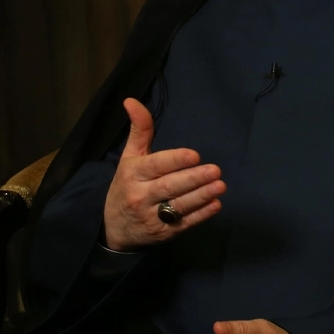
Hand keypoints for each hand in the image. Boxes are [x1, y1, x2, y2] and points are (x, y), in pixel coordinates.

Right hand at [102, 98, 225, 251]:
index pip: (156, 166)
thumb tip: (132, 100)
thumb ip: (139, 130)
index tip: (195, 156)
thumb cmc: (126, 186)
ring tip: (220, 186)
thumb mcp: (129, 157)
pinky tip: (215, 205)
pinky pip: (183, 224)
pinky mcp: (163, 233)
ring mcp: (152, 217)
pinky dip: (200, 216)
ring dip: (202, 196)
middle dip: (194, 179)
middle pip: (170, 187)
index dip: (175, 160)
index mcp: (133, 174)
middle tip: (216, 170)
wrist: (112, 228)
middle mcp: (141, 196)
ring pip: (179, 206)